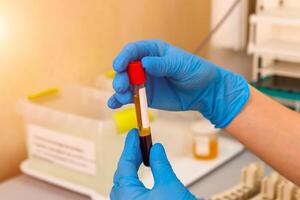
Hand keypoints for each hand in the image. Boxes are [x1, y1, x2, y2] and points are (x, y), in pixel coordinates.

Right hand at [107, 40, 248, 127]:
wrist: (204, 91)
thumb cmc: (195, 71)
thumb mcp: (181, 65)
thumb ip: (163, 64)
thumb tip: (145, 63)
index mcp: (152, 51)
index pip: (133, 51)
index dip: (123, 57)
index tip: (118, 66)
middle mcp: (144, 65)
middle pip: (125, 68)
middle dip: (121, 77)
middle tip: (122, 86)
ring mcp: (144, 81)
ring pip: (125, 84)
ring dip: (119, 90)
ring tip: (121, 98)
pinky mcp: (145, 96)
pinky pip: (130, 98)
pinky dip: (120, 101)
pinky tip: (114, 104)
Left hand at [110, 129, 195, 199]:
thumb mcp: (170, 186)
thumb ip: (160, 165)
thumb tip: (155, 149)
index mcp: (127, 197)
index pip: (124, 165)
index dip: (130, 147)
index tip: (134, 134)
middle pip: (122, 174)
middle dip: (130, 156)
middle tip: (138, 141)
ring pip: (124, 184)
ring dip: (131, 167)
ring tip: (139, 154)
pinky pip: (130, 192)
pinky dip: (134, 179)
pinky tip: (141, 173)